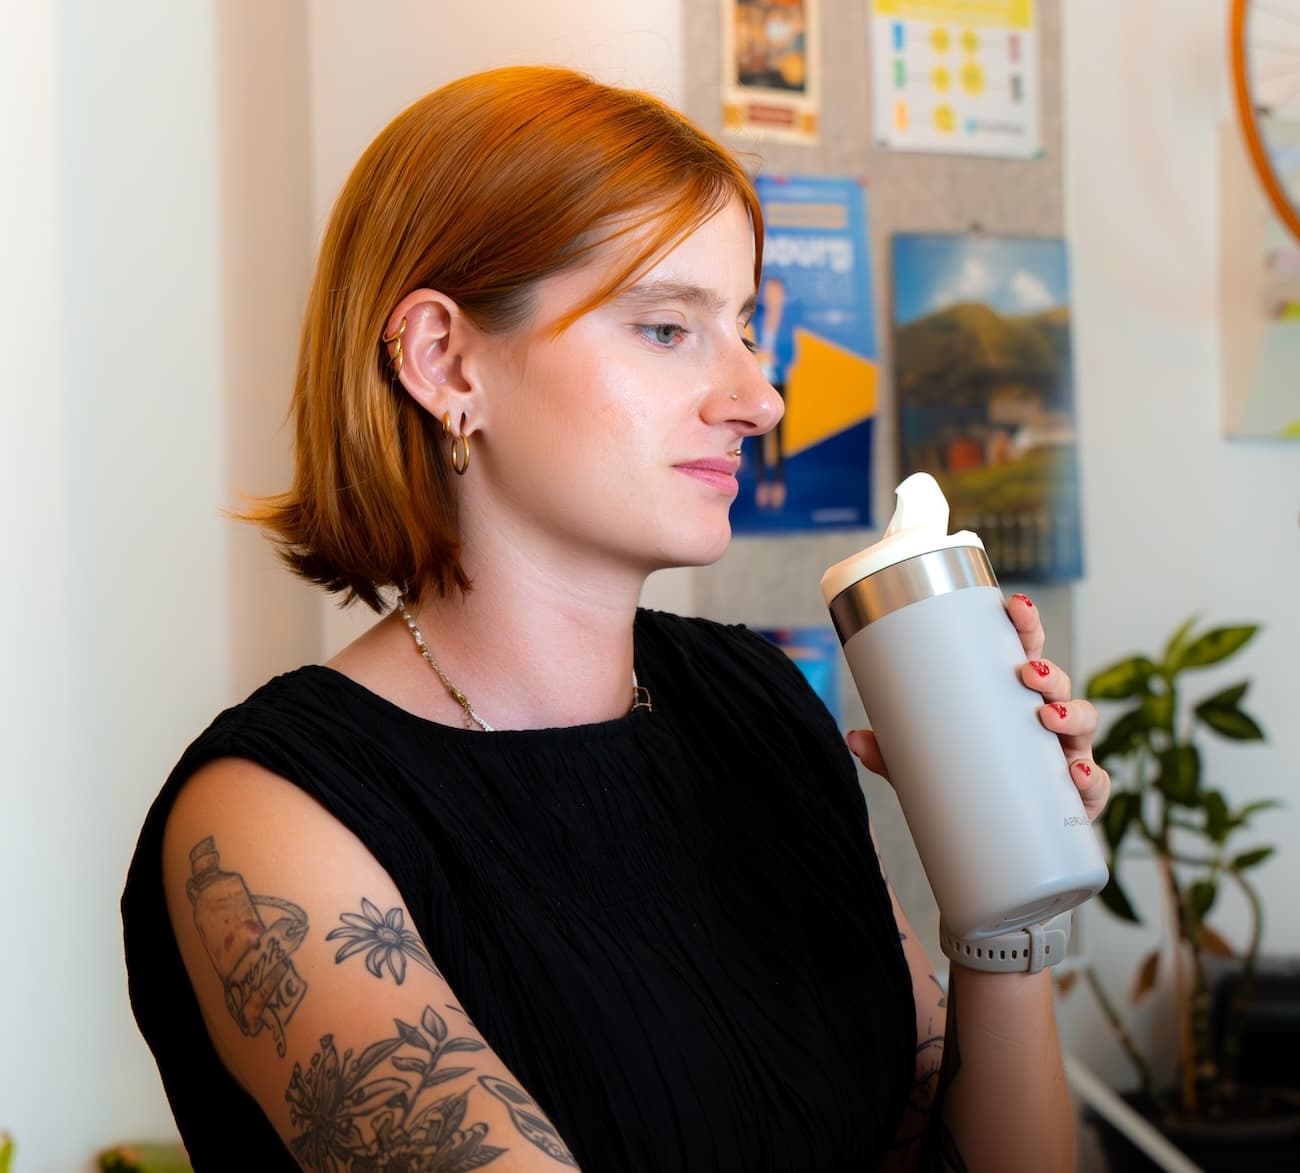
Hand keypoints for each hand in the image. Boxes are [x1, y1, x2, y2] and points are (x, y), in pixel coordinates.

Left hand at [846, 592, 1111, 823]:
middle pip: (1058, 682)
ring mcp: (1066, 756)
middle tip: (1027, 670)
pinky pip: (1094, 785)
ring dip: (1071, 713)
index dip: (1025, 626)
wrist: (994, 846)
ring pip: (1082, 723)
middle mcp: (1045, 721)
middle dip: (1048, 670)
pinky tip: (1077, 773)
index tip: (1014, 605)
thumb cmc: (966, 787)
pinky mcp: (1078, 799)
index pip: (1025, 651)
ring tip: (1045, 717)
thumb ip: (892, 753)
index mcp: (1013, 699)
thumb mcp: (923, 766)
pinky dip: (1091, 778)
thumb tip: (854, 737)